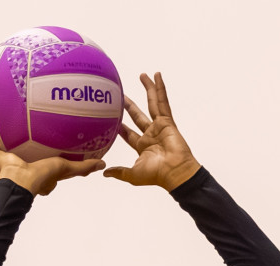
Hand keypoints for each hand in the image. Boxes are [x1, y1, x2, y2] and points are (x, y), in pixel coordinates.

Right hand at [0, 125, 103, 195]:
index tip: (46, 163)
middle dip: (13, 159)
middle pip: (16, 163)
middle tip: (13, 150)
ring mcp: (6, 165)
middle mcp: (20, 169)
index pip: (40, 172)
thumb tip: (102, 165)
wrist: (21, 181)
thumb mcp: (66, 167)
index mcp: (36, 174)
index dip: (43, 168)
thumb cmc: (43, 177)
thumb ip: (83, 167)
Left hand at [105, 73, 200, 190]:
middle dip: (130, 105)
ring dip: (148, 90)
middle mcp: (151, 135)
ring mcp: (160, 126)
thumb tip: (104, 173)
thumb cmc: (157, 175)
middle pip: (138, 115)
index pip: (128, 133)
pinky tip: (157, 76)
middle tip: (122, 95)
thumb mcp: (132, 174)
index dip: (120, 126)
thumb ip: (119, 172)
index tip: (111, 118)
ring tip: (143, 76)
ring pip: (152, 104)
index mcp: (142, 146)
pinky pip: (162, 102)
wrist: (174, 172)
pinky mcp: (167, 121)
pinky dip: (160, 89)